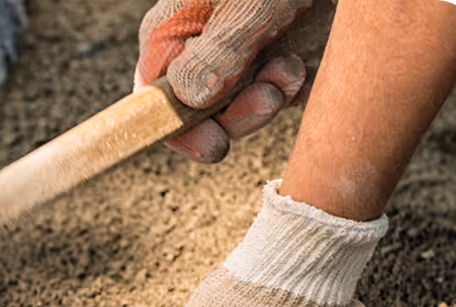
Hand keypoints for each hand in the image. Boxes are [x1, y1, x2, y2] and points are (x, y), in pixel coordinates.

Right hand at [136, 0, 312, 162]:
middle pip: (199, 116)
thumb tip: (187, 98)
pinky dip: (289, 94)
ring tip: (291, 68)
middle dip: (237, 115)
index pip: (153, 105)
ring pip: (238, 112)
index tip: (214, 144)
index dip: (178, 132)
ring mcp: (232, 61)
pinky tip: (302, 69)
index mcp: (170, 36)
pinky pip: (271, 100)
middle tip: (271, 95)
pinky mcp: (267, 64)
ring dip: (269, 100)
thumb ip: (219, 51)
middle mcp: (195, 53)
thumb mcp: (250, 4)